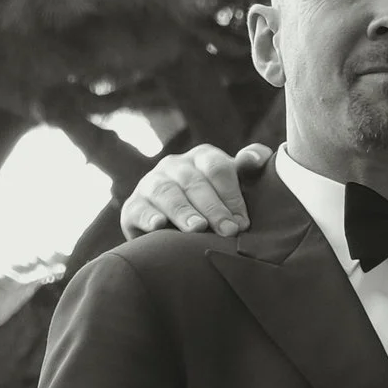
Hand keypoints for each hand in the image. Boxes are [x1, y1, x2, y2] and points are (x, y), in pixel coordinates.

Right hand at [121, 142, 267, 236]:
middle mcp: (174, 166)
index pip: (217, 168)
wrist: (175, 231)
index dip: (231, 194)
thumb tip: (255, 159)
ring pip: (166, 193)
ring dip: (183, 211)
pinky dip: (148, 217)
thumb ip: (248, 169)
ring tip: (197, 228)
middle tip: (228, 230)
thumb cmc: (214, 205)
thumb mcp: (234, 186)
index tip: (243, 221)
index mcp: (202, 157)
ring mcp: (151, 184)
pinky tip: (158, 226)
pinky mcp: (133, 206)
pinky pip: (139, 209)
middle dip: (213, 208)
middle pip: (194, 182)